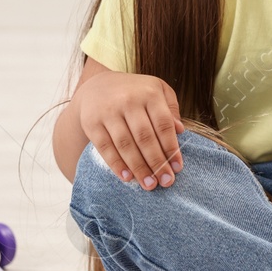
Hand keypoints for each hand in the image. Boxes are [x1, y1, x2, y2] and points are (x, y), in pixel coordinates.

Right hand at [76, 71, 184, 189]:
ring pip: (125, 145)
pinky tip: (127, 178)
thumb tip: (180, 131)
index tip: (178, 168)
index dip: (171, 148)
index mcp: (149, 93)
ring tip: (149, 185)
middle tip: (166, 182)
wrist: (96, 85)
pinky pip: (105, 147)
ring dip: (139, 168)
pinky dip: (116, 165)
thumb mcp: (157, 90)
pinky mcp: (91, 123)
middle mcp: (128, 100)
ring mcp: (108, 112)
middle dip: (157, 163)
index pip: (163, 124)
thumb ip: (171, 109)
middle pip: (145, 137)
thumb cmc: (135, 92)